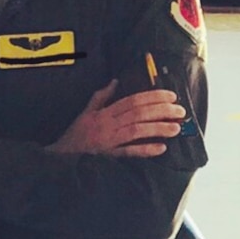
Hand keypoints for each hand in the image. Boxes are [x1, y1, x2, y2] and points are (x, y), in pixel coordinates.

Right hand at [49, 82, 184, 157]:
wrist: (60, 156)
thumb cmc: (74, 135)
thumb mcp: (85, 112)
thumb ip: (101, 97)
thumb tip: (114, 82)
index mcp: (105, 113)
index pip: (133, 100)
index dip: (153, 97)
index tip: (171, 95)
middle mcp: (109, 124)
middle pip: (138, 113)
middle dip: (161, 110)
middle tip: (180, 111)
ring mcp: (109, 141)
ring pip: (137, 130)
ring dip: (157, 128)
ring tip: (176, 128)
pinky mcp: (109, 156)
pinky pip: (129, 152)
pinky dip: (145, 150)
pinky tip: (161, 148)